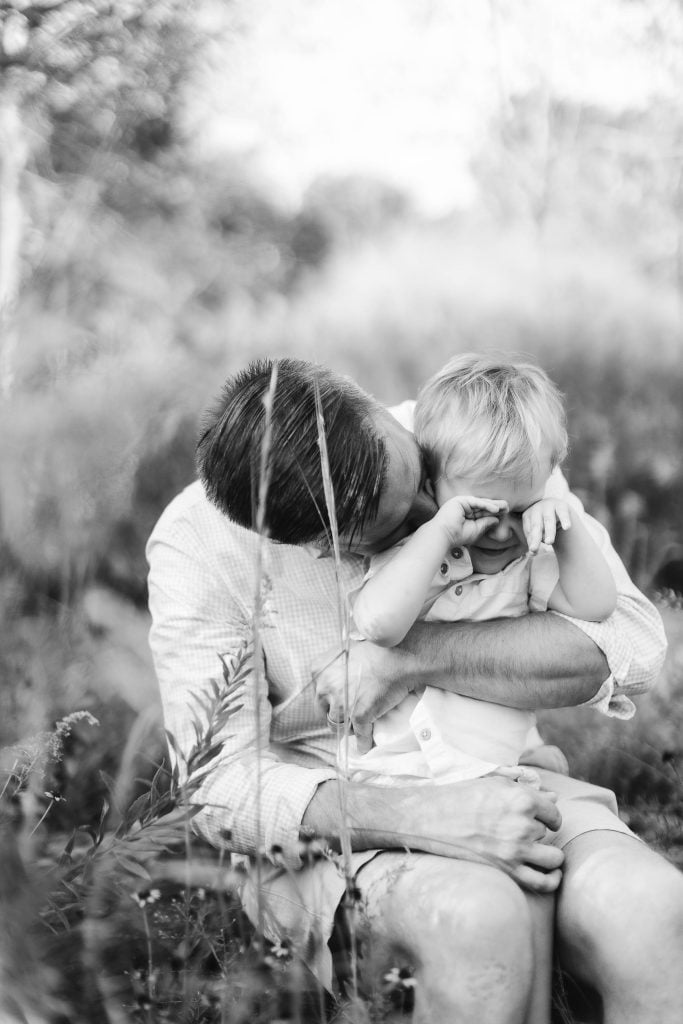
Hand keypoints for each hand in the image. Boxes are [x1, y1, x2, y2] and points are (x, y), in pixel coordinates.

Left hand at [313, 640, 412, 752]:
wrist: (399, 656)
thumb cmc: (376, 649)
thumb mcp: (347, 650)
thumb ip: (336, 664)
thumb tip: (337, 676)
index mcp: (319, 670)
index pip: (319, 693)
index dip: (330, 699)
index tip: (341, 699)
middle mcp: (324, 688)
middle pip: (325, 712)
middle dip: (337, 714)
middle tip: (351, 713)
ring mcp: (341, 704)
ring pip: (339, 726)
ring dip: (349, 728)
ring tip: (361, 726)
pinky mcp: (359, 716)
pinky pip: (360, 737)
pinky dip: (364, 743)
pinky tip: (367, 746)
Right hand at [350, 775, 564, 892]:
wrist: (430, 817)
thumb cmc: (460, 796)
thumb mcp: (494, 785)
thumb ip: (526, 791)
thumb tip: (555, 797)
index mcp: (521, 798)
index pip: (554, 812)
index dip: (546, 815)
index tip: (538, 818)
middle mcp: (523, 824)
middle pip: (547, 833)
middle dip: (537, 832)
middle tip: (517, 831)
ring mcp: (515, 850)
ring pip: (553, 857)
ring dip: (547, 855)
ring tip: (536, 852)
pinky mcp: (507, 870)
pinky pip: (543, 882)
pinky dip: (551, 881)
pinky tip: (550, 875)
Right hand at [433, 495, 508, 546]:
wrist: (444, 535)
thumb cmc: (457, 535)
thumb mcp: (476, 529)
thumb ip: (485, 523)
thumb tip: (496, 519)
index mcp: (466, 514)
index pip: (481, 512)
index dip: (493, 512)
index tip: (504, 513)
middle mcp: (463, 507)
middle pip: (482, 506)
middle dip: (495, 507)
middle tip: (507, 507)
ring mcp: (461, 503)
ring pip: (480, 503)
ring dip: (493, 505)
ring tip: (505, 507)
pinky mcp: (460, 500)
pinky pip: (476, 502)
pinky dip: (486, 505)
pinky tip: (496, 509)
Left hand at [522, 498, 571, 553]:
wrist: (560, 510)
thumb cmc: (545, 523)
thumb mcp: (538, 531)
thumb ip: (535, 541)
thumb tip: (532, 553)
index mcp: (528, 515)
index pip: (528, 530)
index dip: (530, 540)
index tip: (533, 551)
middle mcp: (537, 508)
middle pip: (536, 525)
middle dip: (535, 537)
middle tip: (533, 549)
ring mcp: (549, 505)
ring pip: (548, 520)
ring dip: (549, 531)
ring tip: (549, 542)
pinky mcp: (561, 505)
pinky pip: (563, 513)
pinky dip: (565, 520)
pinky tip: (567, 527)